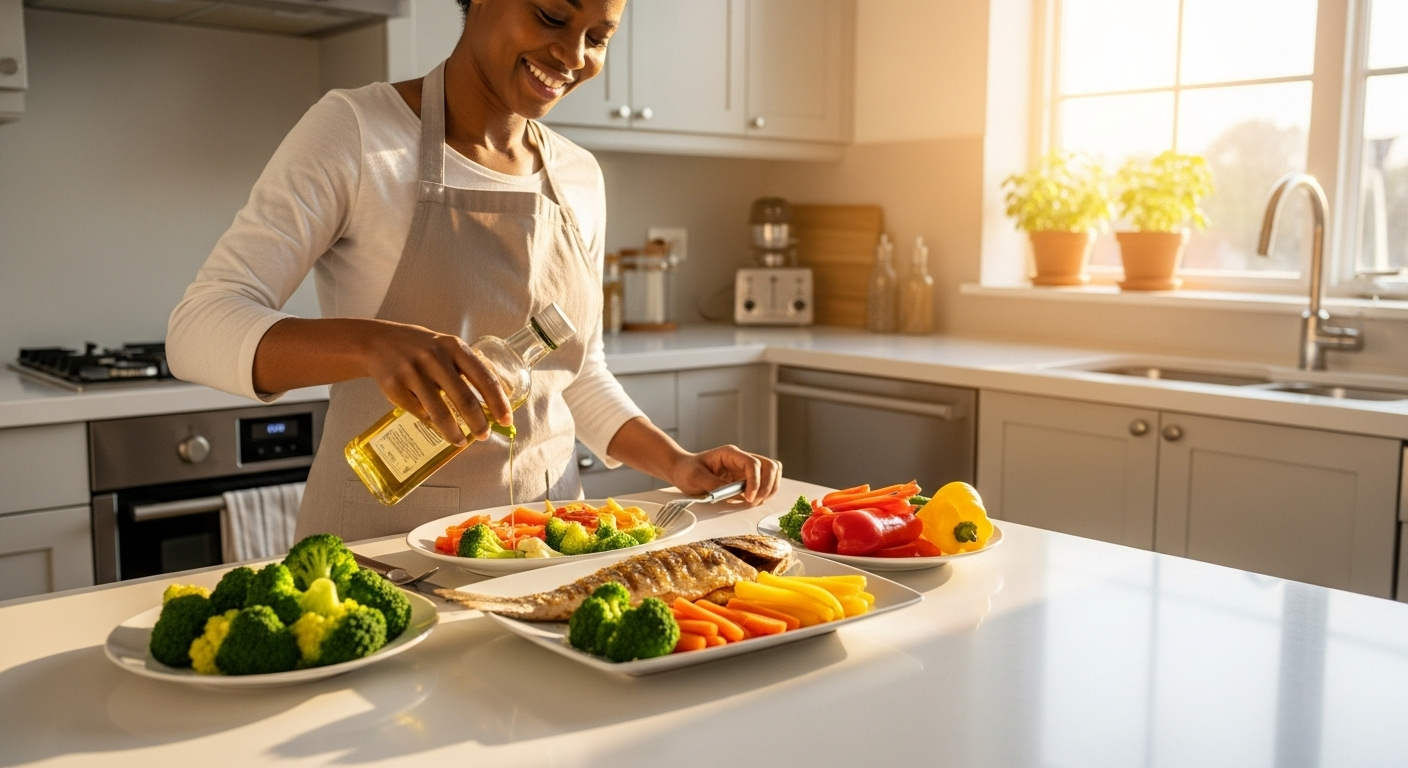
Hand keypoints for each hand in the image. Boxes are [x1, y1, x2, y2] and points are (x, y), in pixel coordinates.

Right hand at [357, 320, 512, 445]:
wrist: (378, 342)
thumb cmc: (421, 348)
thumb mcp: (448, 347)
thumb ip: (471, 367)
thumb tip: (499, 395)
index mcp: (454, 347)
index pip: (484, 378)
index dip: (498, 402)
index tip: (506, 420)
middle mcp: (435, 358)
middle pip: (464, 399)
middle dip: (478, 422)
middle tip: (484, 435)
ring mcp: (413, 372)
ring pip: (439, 412)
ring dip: (453, 431)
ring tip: (460, 441)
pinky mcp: (395, 386)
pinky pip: (418, 413)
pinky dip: (429, 422)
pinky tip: (435, 426)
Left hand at [669, 445, 781, 505]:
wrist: (683, 471)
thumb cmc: (687, 471)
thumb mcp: (695, 478)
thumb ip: (714, 485)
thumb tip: (734, 493)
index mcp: (730, 454)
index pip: (753, 464)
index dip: (755, 482)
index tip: (748, 498)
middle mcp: (742, 459)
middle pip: (771, 466)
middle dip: (767, 486)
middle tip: (753, 501)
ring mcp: (746, 468)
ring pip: (773, 472)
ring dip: (769, 489)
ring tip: (754, 502)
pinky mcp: (747, 478)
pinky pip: (766, 482)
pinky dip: (765, 492)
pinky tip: (752, 500)